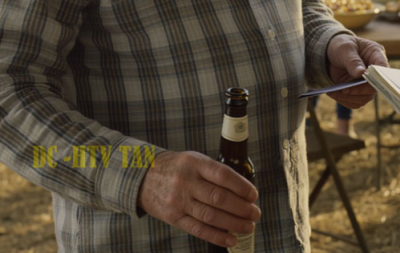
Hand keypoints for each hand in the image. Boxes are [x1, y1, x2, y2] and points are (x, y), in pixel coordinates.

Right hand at [136, 150, 259, 248]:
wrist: (143, 177)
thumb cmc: (177, 167)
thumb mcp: (194, 159)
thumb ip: (214, 171)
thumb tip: (242, 189)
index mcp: (195, 163)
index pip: (223, 175)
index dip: (241, 186)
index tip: (254, 195)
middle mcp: (186, 182)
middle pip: (219, 198)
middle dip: (241, 208)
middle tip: (256, 213)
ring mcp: (179, 201)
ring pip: (210, 216)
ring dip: (233, 223)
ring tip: (249, 226)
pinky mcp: (174, 218)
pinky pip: (198, 230)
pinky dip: (217, 236)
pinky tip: (232, 239)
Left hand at [326, 35, 388, 107]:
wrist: (329, 52)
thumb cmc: (340, 45)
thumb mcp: (345, 48)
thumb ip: (353, 61)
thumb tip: (361, 73)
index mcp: (376, 54)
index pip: (383, 68)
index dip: (376, 77)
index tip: (362, 79)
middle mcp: (374, 71)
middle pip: (374, 87)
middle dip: (358, 90)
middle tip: (343, 89)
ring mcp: (367, 82)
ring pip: (365, 98)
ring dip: (349, 97)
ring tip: (334, 92)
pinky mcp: (358, 91)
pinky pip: (355, 102)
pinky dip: (344, 100)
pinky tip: (333, 93)